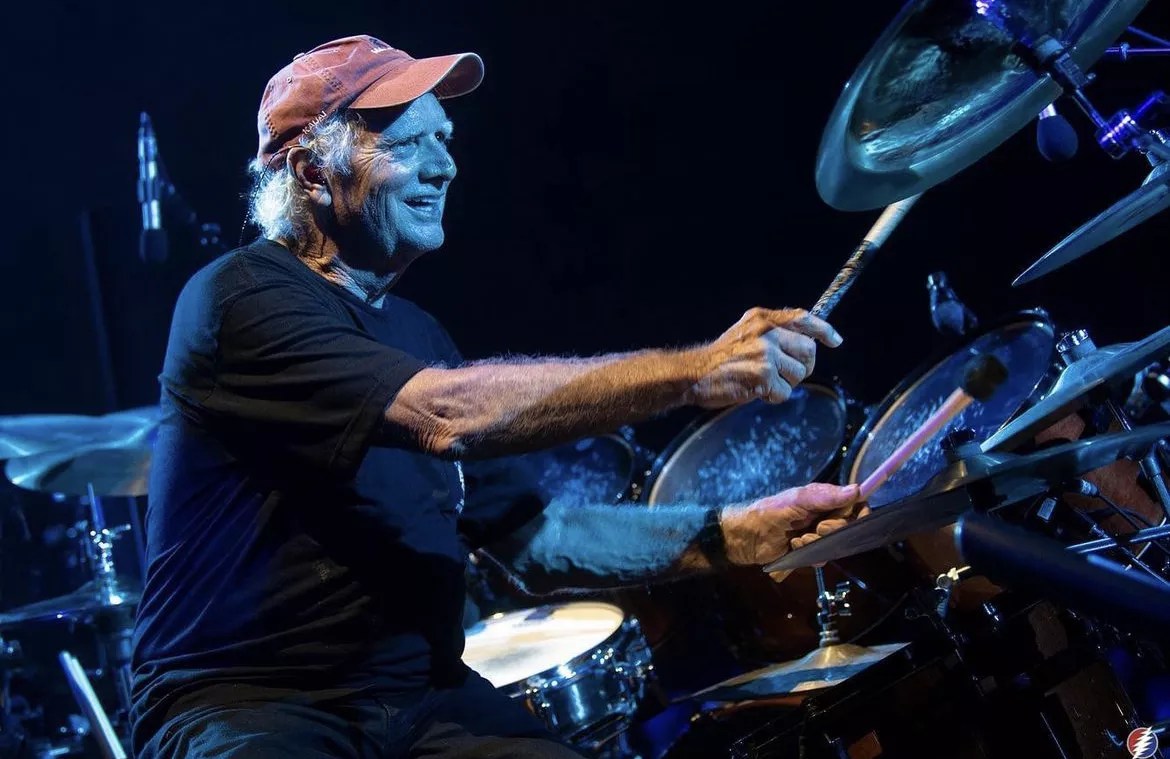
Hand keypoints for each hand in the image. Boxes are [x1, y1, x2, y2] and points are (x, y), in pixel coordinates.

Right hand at [689, 308, 842, 407]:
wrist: (693, 374)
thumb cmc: (719, 359)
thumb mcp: (745, 332)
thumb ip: (771, 332)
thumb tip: (806, 340)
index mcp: (762, 318)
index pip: (803, 318)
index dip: (823, 330)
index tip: (835, 340)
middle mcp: (766, 332)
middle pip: (808, 350)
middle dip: (803, 367)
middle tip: (788, 375)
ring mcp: (765, 353)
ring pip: (799, 373)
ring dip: (786, 384)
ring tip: (764, 383)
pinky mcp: (763, 375)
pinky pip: (785, 392)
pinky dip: (774, 397)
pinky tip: (757, 392)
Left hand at [718, 483, 864, 578]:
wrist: (747, 537)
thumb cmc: (769, 512)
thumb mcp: (797, 500)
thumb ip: (826, 496)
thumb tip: (856, 490)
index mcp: (823, 499)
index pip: (854, 503)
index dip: (859, 511)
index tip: (857, 518)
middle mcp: (824, 516)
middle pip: (848, 526)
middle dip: (833, 529)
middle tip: (817, 528)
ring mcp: (817, 535)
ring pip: (836, 543)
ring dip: (818, 542)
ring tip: (799, 539)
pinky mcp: (809, 552)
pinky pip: (822, 557)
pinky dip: (810, 553)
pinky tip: (795, 548)